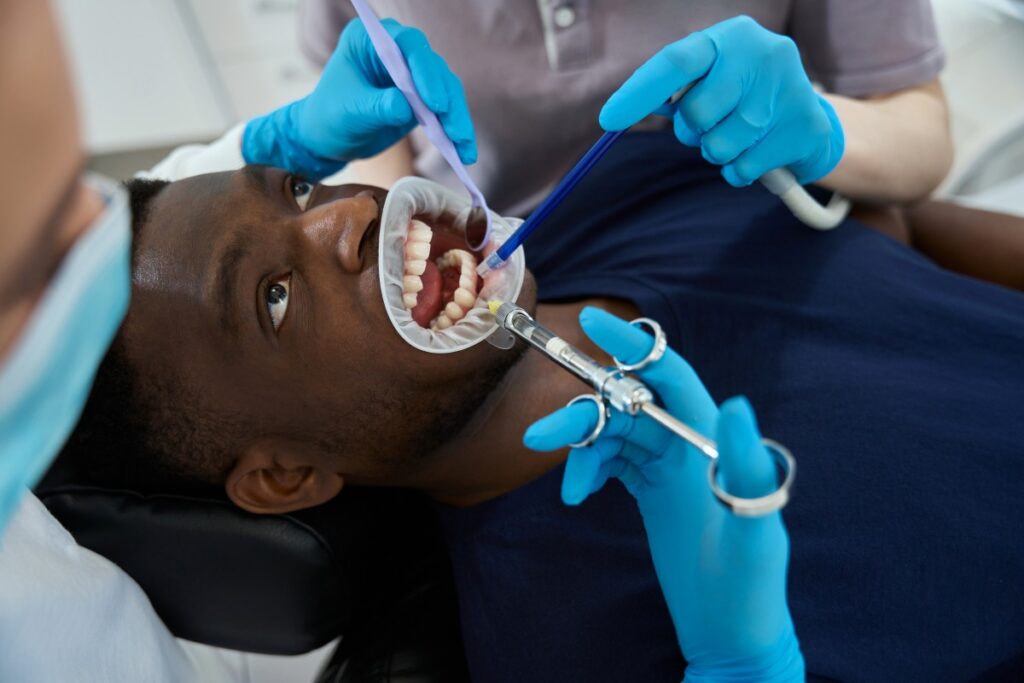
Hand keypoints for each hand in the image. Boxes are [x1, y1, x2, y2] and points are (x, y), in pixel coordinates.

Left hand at [243, 18, 475, 180]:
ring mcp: (412, 75)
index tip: (434, 103)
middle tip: (456, 132)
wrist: (327, 138)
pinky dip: (455, 130)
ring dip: (457, 119)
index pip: (408, 45)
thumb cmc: (329, 118)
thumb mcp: (349, 113)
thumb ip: (376, 107)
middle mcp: (397, 52)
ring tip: (464, 147)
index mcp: (371, 40)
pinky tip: (464, 151)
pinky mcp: (423, 99)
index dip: (425, 71)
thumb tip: (405, 108)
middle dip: (449, 102)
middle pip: (434, 69)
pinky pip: (446, 111)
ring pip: (446, 90)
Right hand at [524, 307, 803, 680]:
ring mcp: (668, 466)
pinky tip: (578, 495)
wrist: (729, 635)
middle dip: (583, 414)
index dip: (632, 345)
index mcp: (713, 440)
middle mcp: (689, 443)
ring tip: (570, 491)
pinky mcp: (649, 488)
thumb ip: (743, 468)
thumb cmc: (750, 587)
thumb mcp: (753, 530)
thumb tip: (737, 403)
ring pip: (612, 431)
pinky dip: (588, 469)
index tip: (590, 320)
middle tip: (538, 437)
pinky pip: (609, 459)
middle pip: (625, 405)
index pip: (669, 375)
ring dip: (581, 448)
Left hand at [600, 15, 842, 187]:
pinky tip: (755, 153)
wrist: (806, 115)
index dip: (639, 93)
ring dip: (717, 152)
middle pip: (696, 113)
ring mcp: (789, 89)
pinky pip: (744, 167)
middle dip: (692, 131)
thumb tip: (619, 112)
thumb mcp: (711, 78)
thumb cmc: (741, 95)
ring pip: (720, 145)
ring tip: (737, 137)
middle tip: (710, 125)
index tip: (608, 120)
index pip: (676, 63)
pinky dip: (739, 171)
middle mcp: (764, 54)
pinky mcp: (805, 127)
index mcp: (731, 37)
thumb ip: (675, 90)